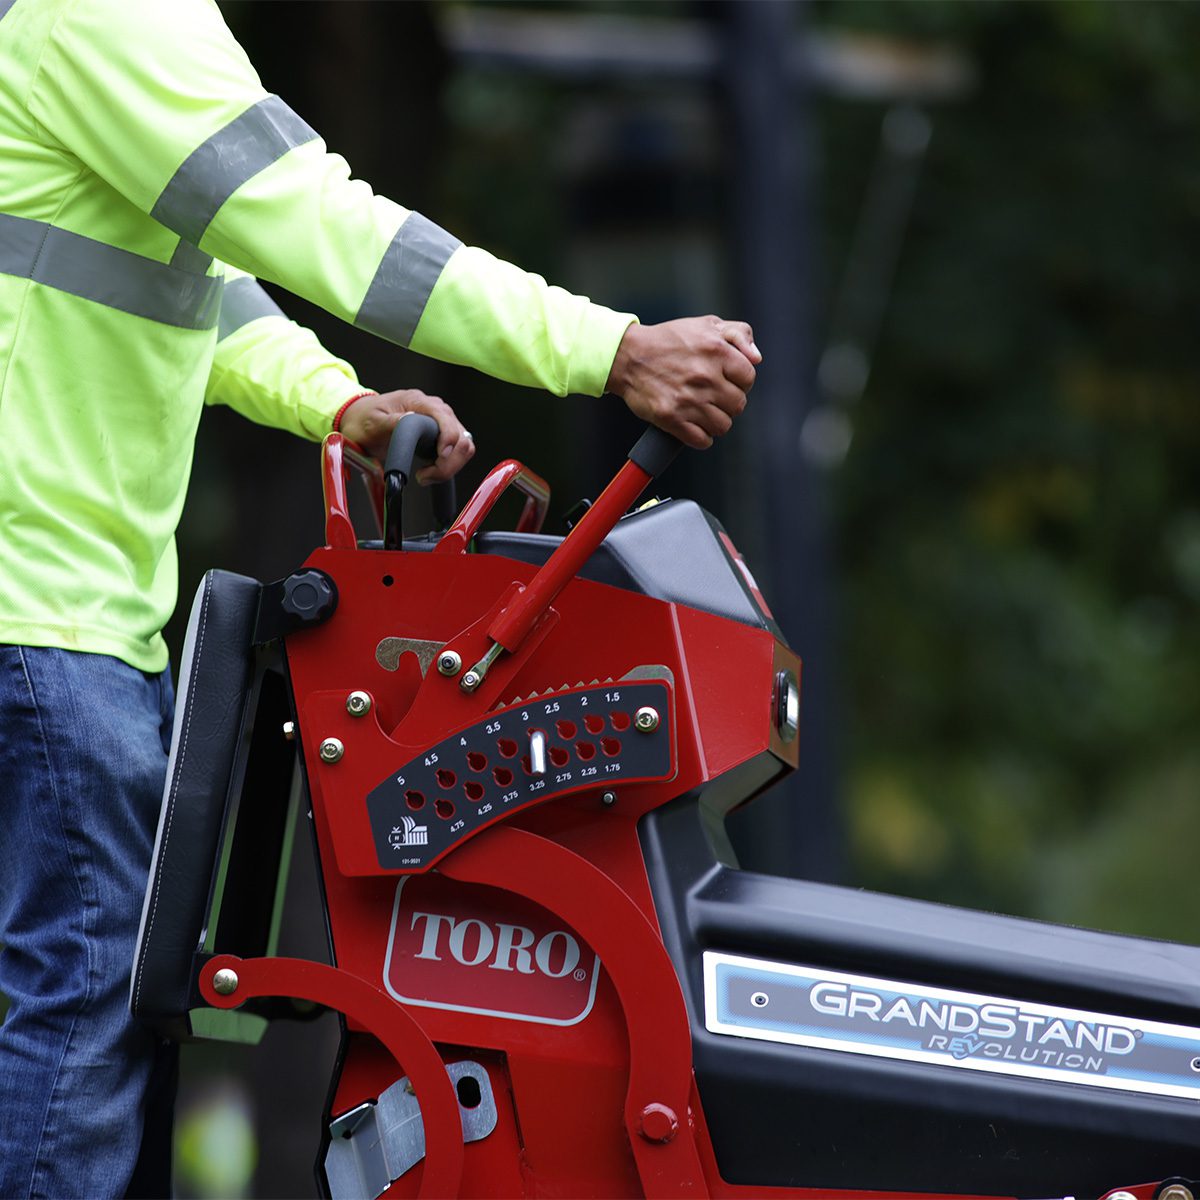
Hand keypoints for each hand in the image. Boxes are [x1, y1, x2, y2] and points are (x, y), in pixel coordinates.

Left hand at [338, 389, 474, 482]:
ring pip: (464, 446)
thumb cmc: (365, 419)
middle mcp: (435, 410)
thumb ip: (392, 421)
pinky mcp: (442, 436)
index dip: (447, 439)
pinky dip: (449, 466)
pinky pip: (458, 452)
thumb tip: (411, 420)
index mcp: (418, 402)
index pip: (445, 418)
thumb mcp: (372, 422)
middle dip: (448, 462)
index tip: (439, 457)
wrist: (361, 420)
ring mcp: (441, 423)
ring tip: (427, 475)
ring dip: (450, 466)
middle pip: (461, 436)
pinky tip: (430, 471)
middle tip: (425, 476)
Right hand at [604, 316, 760, 448]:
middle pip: (738, 405)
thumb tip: (756, 357)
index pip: (748, 378)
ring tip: (702, 411)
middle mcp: (705, 376)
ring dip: (715, 421)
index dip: (740, 381)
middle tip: (713, 396)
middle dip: (728, 402)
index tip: (727, 381)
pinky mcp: (672, 419)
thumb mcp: (705, 325)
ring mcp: (688, 400)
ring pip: (723, 426)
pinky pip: (702, 440)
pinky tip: (693, 425)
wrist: (628, 356)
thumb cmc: (668, 341)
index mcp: (716, 351)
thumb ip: (738, 334)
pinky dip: (701, 437)